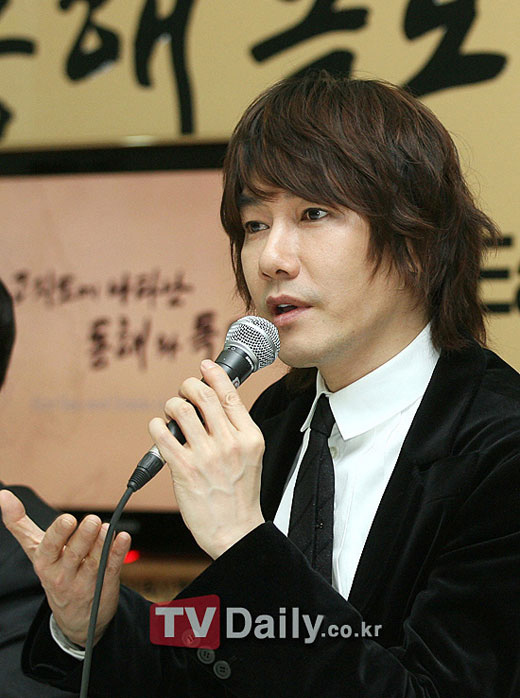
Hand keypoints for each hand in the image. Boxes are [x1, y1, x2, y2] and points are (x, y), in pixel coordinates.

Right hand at [0, 489, 130, 646]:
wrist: (75, 618)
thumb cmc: (54, 572)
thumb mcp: (36, 551)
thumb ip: (21, 525)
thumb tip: (3, 495)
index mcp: (45, 562)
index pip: (50, 547)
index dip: (59, 534)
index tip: (68, 519)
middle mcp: (63, 574)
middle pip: (73, 554)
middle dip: (83, 537)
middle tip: (93, 520)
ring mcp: (85, 581)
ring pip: (93, 562)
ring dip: (102, 544)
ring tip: (108, 528)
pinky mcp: (105, 584)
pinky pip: (112, 568)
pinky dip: (119, 553)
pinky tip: (123, 538)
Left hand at [149, 359, 265, 558]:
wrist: (235, 532)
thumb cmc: (240, 495)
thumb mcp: (251, 456)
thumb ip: (236, 430)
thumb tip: (215, 403)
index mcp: (249, 437)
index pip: (229, 394)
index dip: (214, 374)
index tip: (204, 365)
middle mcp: (229, 442)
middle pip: (203, 395)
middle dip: (188, 386)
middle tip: (184, 393)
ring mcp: (206, 455)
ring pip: (179, 409)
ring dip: (170, 406)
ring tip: (170, 415)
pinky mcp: (183, 469)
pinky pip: (162, 433)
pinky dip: (156, 426)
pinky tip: (159, 431)